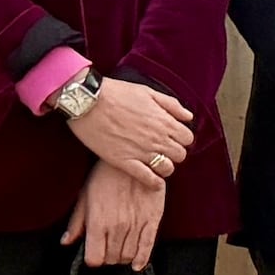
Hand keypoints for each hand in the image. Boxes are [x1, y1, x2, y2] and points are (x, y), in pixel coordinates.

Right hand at [67, 75, 193, 183]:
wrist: (86, 101)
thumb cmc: (116, 93)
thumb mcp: (148, 92)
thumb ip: (171, 105)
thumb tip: (188, 117)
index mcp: (164, 121)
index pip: (188, 138)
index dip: (181, 138)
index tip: (172, 137)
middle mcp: (156, 138)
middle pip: (180, 155)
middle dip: (175, 152)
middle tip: (164, 149)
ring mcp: (141, 151)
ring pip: (167, 168)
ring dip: (165, 166)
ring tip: (157, 162)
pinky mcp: (124, 161)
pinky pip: (147, 178)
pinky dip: (153, 182)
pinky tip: (153, 181)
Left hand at [68, 158, 165, 268]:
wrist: (133, 159)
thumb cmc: (105, 175)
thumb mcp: (85, 196)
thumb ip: (76, 221)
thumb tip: (67, 241)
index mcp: (97, 222)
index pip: (94, 258)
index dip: (94, 258)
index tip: (95, 253)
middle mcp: (116, 227)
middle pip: (112, 259)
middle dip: (108, 257)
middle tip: (108, 247)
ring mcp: (135, 225)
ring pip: (127, 256)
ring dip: (123, 257)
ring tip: (121, 248)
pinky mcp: (152, 220)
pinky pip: (147, 247)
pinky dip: (142, 260)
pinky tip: (137, 265)